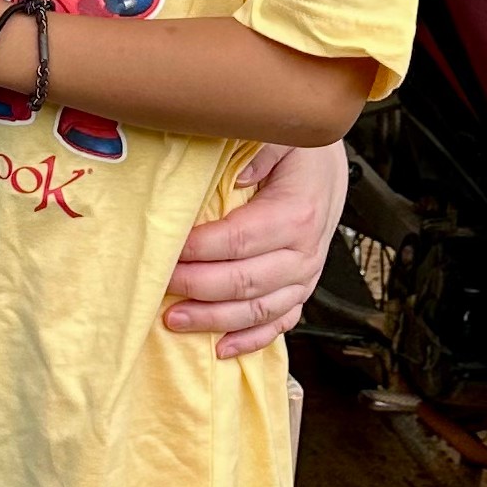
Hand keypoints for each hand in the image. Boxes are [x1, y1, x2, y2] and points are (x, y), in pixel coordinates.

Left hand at [163, 140, 346, 357]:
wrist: (326, 165)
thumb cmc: (297, 152)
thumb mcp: (281, 137)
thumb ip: (260, 152)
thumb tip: (239, 177)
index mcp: (296, 215)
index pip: (238, 241)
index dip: (199, 250)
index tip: (166, 250)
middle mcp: (304, 253)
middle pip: (244, 282)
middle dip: (197, 287)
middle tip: (159, 286)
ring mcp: (304, 277)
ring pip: (258, 310)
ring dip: (215, 320)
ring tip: (174, 320)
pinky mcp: (300, 289)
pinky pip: (279, 323)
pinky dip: (250, 340)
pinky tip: (220, 349)